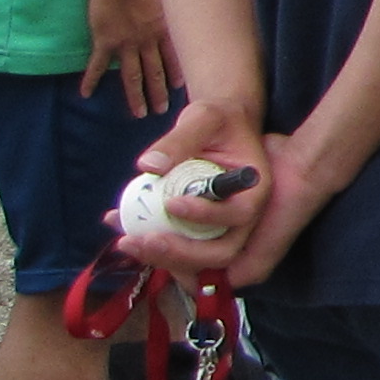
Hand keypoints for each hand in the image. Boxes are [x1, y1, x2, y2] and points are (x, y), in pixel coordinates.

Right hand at [80, 0, 175, 117]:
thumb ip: (171, 9)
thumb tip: (183, 8)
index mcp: (164, 32)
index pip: (173, 60)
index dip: (176, 74)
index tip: (179, 88)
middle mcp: (147, 43)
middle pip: (155, 74)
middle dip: (159, 94)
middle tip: (161, 111)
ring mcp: (126, 45)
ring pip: (132, 76)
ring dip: (136, 96)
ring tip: (139, 114)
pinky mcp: (104, 41)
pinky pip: (97, 65)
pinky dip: (91, 80)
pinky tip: (86, 94)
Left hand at [124, 99, 321, 288]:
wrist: (219, 128)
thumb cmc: (217, 120)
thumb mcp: (203, 118)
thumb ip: (179, 139)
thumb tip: (148, 165)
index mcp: (255, 188)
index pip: (239, 214)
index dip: (207, 215)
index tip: (172, 204)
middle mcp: (245, 216)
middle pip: (223, 252)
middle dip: (181, 254)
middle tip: (144, 241)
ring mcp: (223, 229)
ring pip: (201, 261)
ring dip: (163, 259)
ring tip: (127, 242)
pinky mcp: (202, 234)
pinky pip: (182, 252)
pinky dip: (154, 250)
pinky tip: (124, 233)